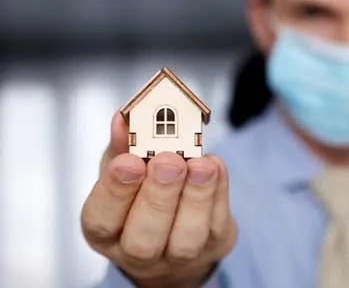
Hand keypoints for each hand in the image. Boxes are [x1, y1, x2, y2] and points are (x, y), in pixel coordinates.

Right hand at [81, 111, 236, 287]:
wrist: (175, 229)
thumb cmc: (141, 194)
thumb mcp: (124, 168)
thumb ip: (123, 146)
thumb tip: (122, 120)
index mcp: (105, 231)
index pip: (101, 220)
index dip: (115, 191)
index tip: (129, 161)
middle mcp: (137, 252)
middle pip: (143, 240)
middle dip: (158, 196)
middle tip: (170, 161)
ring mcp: (177, 257)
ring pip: (186, 240)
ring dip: (196, 197)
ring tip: (202, 165)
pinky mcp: (213, 246)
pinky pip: (217, 225)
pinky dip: (219, 193)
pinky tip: (215, 166)